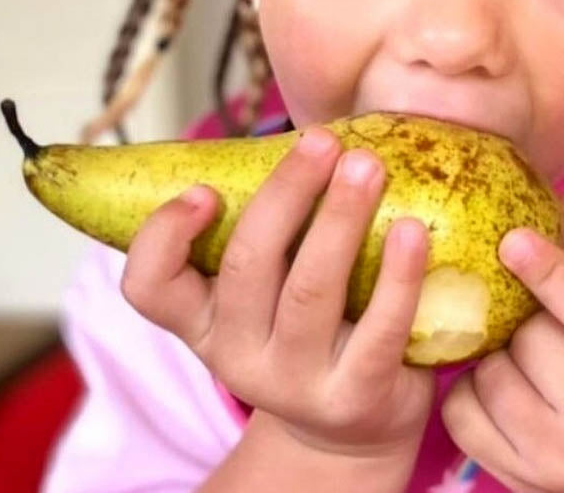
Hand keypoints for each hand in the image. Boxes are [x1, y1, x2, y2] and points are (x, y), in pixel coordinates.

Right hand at [120, 127, 434, 458]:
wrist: (354, 426)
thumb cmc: (313, 331)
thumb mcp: (268, 295)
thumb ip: (269, 234)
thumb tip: (309, 138)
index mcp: (205, 322)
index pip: (149, 288)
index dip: (163, 237)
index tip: (204, 190)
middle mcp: (238, 356)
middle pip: (246, 266)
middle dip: (286, 195)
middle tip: (323, 142)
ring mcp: (295, 382)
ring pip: (310, 290)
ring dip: (339, 219)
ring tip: (367, 166)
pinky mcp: (354, 397)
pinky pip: (378, 331)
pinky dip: (398, 276)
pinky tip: (413, 231)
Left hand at [441, 191, 563, 492]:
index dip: (552, 272)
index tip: (513, 237)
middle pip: (530, 341)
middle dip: (521, 324)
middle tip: (530, 326)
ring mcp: (558, 460)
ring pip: (488, 376)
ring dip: (491, 358)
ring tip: (518, 364)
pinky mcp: (516, 479)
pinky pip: (460, 413)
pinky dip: (466, 392)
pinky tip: (493, 391)